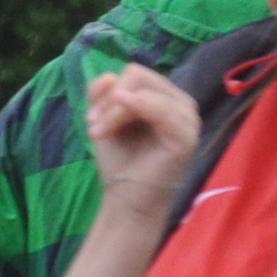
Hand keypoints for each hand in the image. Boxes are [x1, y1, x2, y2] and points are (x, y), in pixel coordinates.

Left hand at [83, 66, 200, 215]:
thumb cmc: (120, 163)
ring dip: (113, 110)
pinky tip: (111, 122)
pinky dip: (132, 109)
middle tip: (92, 126)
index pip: (135, 74)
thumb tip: (109, 75)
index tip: (89, 120)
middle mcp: (180, 102)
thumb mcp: (104, 120)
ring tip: (98, 133)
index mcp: (164, 97)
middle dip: (109, 100)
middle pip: (138, 76)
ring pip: (143, 89)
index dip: (108, 91)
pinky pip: (159, 108)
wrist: (127, 202)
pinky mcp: (186, 134)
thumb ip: (103, 94)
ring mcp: (187, 117)